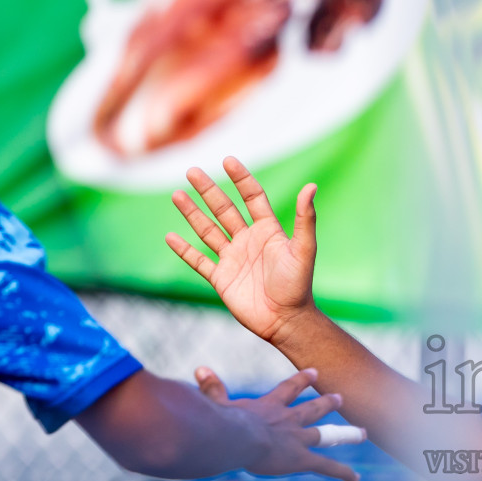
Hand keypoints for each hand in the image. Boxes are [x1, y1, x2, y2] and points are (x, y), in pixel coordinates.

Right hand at [166, 158, 319, 345]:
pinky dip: (184, 250)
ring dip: (192, 213)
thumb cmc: (298, 285)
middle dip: (208, 190)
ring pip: (208, 230)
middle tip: (192, 170)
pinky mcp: (221, 278)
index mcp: (268, 230)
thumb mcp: (303, 249)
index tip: (228, 160)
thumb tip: (311, 186)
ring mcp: (233, 259)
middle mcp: (248, 241)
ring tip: (177, 194)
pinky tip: (170, 236)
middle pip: (224, 209)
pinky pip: (198, 261)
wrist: (285, 320)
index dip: (241, 179)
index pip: (252, 197)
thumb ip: (305, 219)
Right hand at [196, 366, 365, 480]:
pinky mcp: (300, 459)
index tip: (314, 372)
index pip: (287, 390)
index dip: (301, 381)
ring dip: (345, 434)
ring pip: (326, 435)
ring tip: (362, 433)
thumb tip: (200, 369)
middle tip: (340, 398)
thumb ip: (212, 388)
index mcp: (268, 407)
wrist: (234, 435)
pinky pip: (326, 467)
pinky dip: (342, 473)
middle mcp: (287, 420)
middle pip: (312, 410)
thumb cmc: (220, 421)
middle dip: (327, 404)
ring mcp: (297, 439)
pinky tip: (356, 478)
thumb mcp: (217, 404)